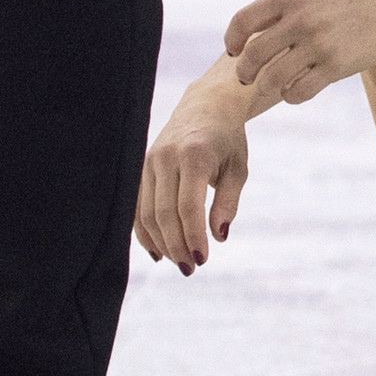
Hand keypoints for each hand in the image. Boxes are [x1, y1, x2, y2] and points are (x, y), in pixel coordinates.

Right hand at [134, 81, 250, 272]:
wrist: (205, 107)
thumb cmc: (227, 141)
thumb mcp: (238, 168)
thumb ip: (228, 202)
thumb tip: (219, 237)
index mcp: (194, 155)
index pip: (188, 206)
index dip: (193, 237)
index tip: (203, 260)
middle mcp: (166, 157)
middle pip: (164, 213)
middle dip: (177, 245)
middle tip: (191, 269)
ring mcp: (149, 162)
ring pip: (147, 212)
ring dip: (162, 243)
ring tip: (180, 263)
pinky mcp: (141, 168)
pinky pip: (138, 206)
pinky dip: (145, 231)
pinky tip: (159, 251)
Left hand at [226, 0, 375, 106]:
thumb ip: (281, 7)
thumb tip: (247, 34)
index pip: (242, 22)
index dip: (232, 41)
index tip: (235, 51)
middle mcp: (300, 18)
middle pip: (252, 55)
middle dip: (244, 71)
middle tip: (246, 78)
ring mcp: (319, 43)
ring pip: (272, 78)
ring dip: (265, 87)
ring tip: (270, 86)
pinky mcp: (336, 66)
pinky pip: (299, 91)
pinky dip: (290, 96)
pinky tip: (293, 91)